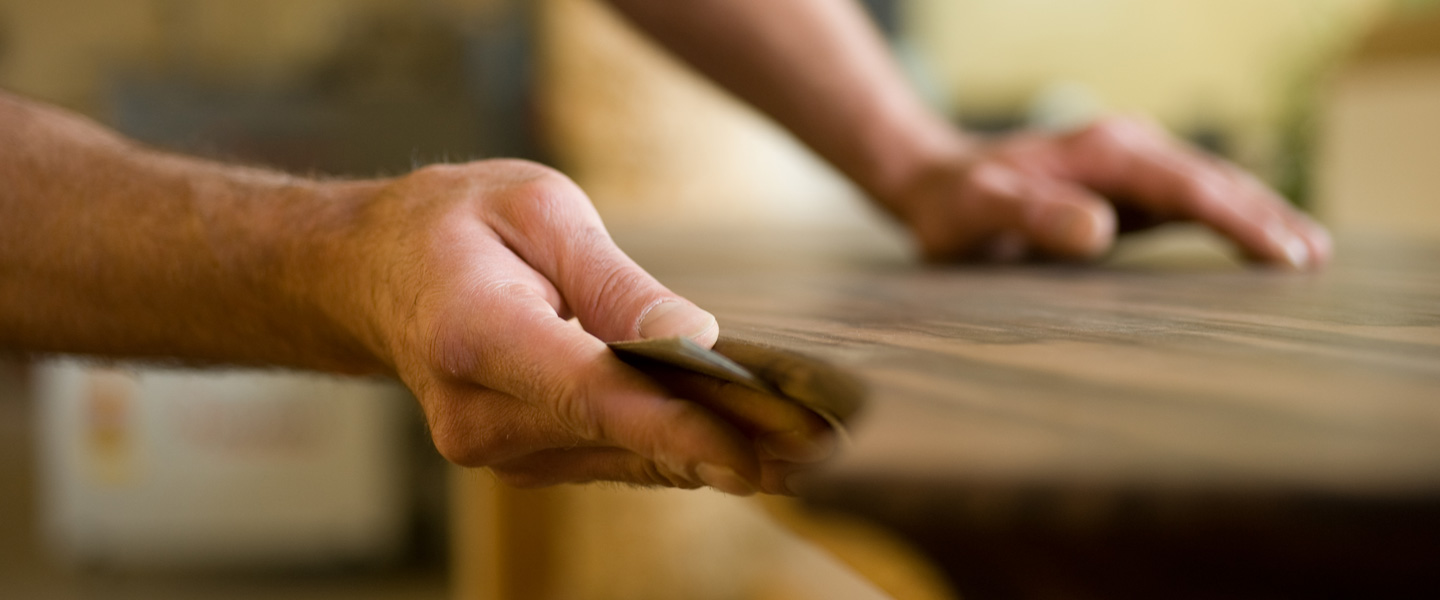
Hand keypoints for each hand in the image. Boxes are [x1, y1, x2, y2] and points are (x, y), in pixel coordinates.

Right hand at [332, 160, 831, 494]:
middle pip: (623, 436)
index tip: (755, 452)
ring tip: (807, 456)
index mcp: (477, 336)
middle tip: (823, 450)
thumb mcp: (537, 209)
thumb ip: (616, 282)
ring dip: (715, 457)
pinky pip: (612, 458)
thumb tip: (694, 340)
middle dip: (727, 444)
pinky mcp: (519, 460)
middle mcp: (480, 414)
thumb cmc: (453, 226)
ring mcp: (496, 449)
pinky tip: (746, 451)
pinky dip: (676, 452)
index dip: (679, 427)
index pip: (593, 394)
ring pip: (626, 458)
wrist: (372, 275)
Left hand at [883, 116, 1331, 267]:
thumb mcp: (979, 211)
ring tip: (1310, 256)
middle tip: (1315, 259)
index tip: (1281, 252)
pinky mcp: (1127, 192)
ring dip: (1259, 218)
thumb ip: (1032, 216)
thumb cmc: (953, 205)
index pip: (1188, 185)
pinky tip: (1258, 248)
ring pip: (1211, 190)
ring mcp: (1130, 169)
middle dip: (1267, 217)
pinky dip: (1229, 224)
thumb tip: (1099, 228)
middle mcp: (1127, 150)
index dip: (1238, 219)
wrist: (934, 186)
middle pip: (1214, 181)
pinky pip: (1190, 206)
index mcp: (1104, 151)